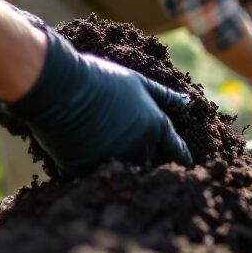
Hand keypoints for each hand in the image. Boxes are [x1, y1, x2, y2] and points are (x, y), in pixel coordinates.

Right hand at [6, 28, 193, 174]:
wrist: (64, 90)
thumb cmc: (100, 79)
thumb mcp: (137, 82)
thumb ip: (163, 96)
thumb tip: (186, 102)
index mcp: (154, 125)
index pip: (175, 147)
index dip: (181, 155)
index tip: (187, 164)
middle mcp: (140, 147)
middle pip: (148, 160)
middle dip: (144, 156)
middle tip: (130, 145)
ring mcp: (116, 160)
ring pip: (126, 169)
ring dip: (121, 163)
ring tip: (105, 147)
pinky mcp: (91, 170)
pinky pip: (96, 172)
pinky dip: (93, 164)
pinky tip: (81, 148)